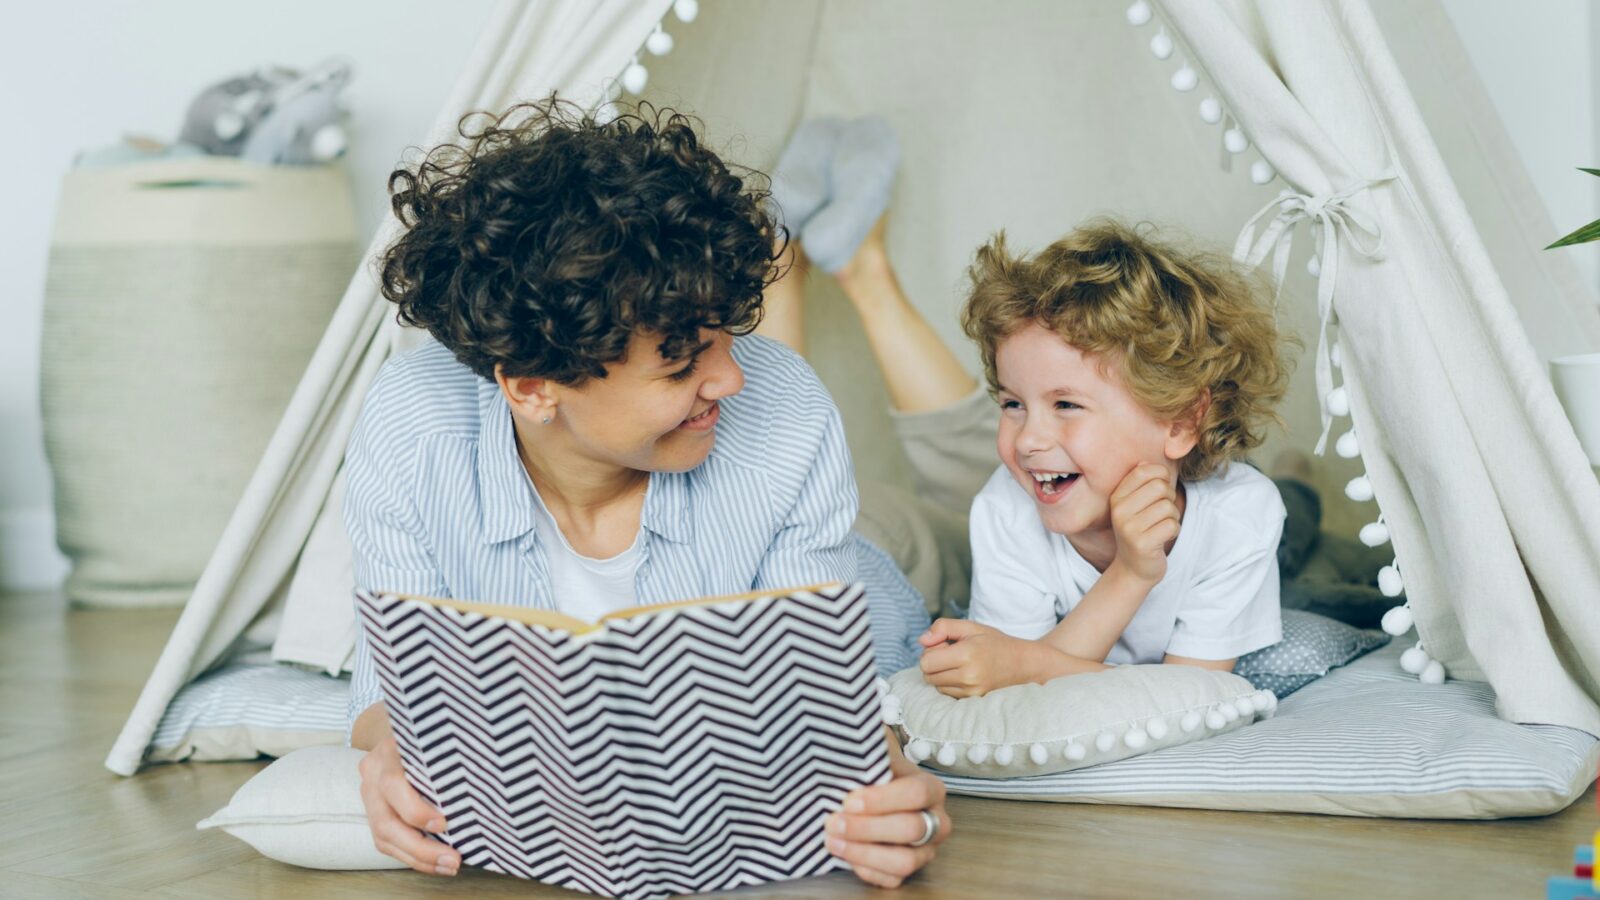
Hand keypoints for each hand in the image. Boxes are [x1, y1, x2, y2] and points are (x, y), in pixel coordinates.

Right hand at [357, 734, 459, 875]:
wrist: (404, 729)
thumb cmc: (433, 733)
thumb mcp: (440, 735)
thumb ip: (451, 754)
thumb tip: (488, 781)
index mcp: (389, 749)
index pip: (394, 784)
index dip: (416, 810)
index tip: (444, 824)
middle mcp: (373, 772)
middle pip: (386, 820)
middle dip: (421, 847)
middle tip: (454, 860)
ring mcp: (368, 792)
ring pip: (384, 837)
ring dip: (418, 858)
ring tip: (449, 866)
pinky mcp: (372, 810)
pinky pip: (385, 842)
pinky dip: (411, 856)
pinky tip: (435, 863)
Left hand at [824, 739, 951, 887]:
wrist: (866, 789)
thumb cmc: (872, 769)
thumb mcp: (874, 750)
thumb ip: (870, 746)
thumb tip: (852, 740)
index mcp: (931, 788)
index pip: (916, 794)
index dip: (882, 799)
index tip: (849, 800)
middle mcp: (935, 822)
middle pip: (910, 829)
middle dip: (867, 828)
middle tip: (833, 821)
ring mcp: (924, 850)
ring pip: (904, 862)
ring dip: (864, 852)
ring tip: (832, 840)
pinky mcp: (906, 871)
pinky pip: (891, 880)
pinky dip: (865, 869)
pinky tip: (843, 853)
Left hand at [917, 618, 1038, 697]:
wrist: (1022, 664)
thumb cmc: (994, 642)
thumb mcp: (970, 627)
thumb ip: (943, 628)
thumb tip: (921, 640)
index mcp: (967, 655)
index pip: (926, 662)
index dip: (930, 650)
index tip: (945, 645)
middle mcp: (969, 676)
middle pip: (928, 675)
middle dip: (934, 663)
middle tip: (952, 653)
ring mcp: (971, 691)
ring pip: (936, 685)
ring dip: (941, 674)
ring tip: (960, 663)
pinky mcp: (973, 700)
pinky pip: (947, 693)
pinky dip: (950, 684)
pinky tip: (964, 674)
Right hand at [1108, 463, 1181, 584]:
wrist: (1134, 568)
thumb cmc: (1140, 531)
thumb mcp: (1135, 505)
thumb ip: (1141, 483)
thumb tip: (1146, 461)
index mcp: (1116, 497)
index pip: (1144, 471)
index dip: (1161, 475)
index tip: (1161, 488)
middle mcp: (1119, 511)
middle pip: (1160, 487)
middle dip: (1169, 497)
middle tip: (1163, 511)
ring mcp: (1129, 528)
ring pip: (1168, 507)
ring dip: (1173, 517)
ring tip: (1162, 525)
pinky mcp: (1142, 544)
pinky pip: (1172, 525)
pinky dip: (1174, 531)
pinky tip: (1163, 537)